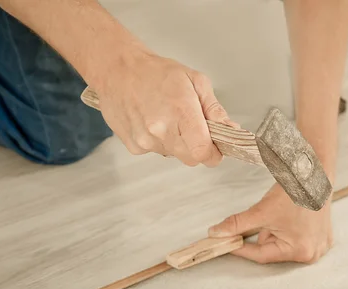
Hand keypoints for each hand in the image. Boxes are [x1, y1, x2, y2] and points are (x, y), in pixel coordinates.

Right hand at [96, 47, 238, 166]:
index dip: (214, 153)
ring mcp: (145, 140)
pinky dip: (160, 142)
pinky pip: (156, 152)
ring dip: (177, 143)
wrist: (117, 70)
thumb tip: (230, 129)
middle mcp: (161, 130)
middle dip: (197, 147)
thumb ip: (214, 109)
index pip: (203, 152)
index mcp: (181, 112)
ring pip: (174, 155)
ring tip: (168, 117)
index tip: (216, 147)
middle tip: (193, 127)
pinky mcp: (134, 146)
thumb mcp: (196, 81)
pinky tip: (152, 121)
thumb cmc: (156, 72)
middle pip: (192, 159)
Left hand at [208, 183, 333, 263]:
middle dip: (264, 235)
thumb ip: (236, 224)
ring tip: (283, 214)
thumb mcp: (261, 211)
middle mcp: (312, 253)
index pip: (261, 255)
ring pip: (283, 244)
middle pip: (273, 250)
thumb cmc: (294, 192)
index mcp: (300, 251)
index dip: (242, 248)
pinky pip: (296, 239)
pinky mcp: (323, 238)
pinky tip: (293, 216)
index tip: (227, 243)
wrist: (316, 174)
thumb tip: (215, 233)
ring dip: (276, 232)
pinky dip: (289, 230)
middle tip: (264, 218)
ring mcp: (320, 246)